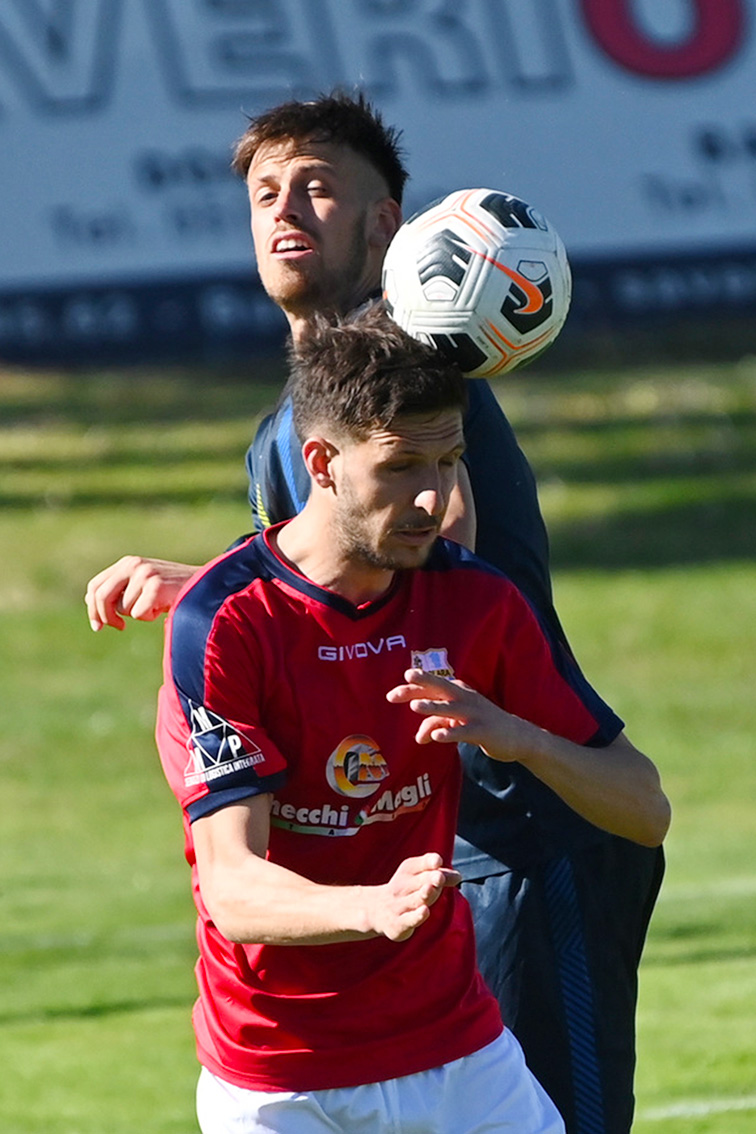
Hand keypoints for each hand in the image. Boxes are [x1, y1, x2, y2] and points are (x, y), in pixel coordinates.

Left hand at [85, 556, 198, 630]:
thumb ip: (120, 590)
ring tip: (156, 606)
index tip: (99, 626)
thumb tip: (92, 603)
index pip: (95, 586)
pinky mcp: (155, 586)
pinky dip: (150, 616)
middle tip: (118, 628)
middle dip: (105, 617)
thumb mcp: (143, 586)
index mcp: (127, 563)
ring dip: (138, 614)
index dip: (92, 608)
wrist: (205, 585)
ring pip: (123, 608)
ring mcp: (144, 574)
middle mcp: (133, 565)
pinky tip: (163, 607)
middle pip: (101, 597)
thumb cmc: (173, 589)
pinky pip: (138, 613)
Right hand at [365, 853, 460, 941]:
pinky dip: (416, 916)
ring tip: (431, 889)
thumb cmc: (406, 891)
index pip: (420, 864)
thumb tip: (459, 877)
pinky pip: (408, 920)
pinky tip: (424, 911)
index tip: (438, 861)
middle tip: (440, 877)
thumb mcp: (420, 878)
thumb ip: (441, 875)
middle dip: (430, 879)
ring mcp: (399, 905)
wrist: (376, 911)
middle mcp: (402, 886)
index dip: (429, 862)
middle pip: (420, 882)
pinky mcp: (398, 924)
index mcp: (408, 871)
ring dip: (424, 895)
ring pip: (414, 900)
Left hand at [387, 668, 527, 757]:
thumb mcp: (456, 723)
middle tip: (406, 678)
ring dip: (433, 707)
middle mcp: (466, 698)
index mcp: (458, 692)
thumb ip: (436, 725)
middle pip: (442, 687)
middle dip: (424, 682)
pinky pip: (464, 731)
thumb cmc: (481, 725)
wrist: (517, 737)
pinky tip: (438, 737)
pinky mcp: (483, 731)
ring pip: (451, 708)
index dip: (412, 688)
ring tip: (415, 706)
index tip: (391, 694)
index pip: (432, 687)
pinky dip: (451, 733)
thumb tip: (418, 738)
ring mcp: (475, 714)